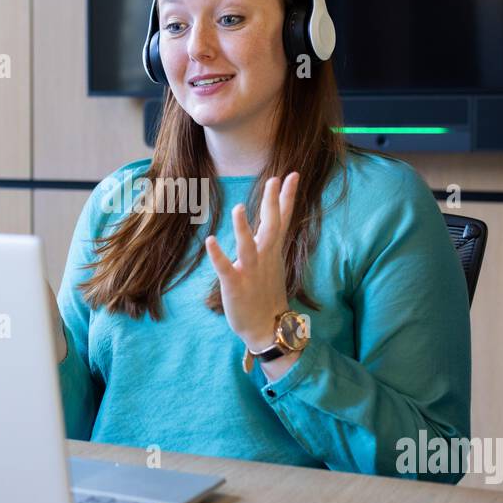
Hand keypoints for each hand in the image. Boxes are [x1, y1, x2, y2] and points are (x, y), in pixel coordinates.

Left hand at [204, 173, 299, 349]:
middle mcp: (264, 257)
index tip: (292, 175)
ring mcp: (250, 271)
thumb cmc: (267, 294)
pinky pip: (225, 268)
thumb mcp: (273, 263)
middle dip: (272, 203)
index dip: (287, 197)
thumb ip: (270, 241)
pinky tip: (210, 242)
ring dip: (243, 228)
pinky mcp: (235, 285)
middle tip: (274, 179)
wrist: (267, 327)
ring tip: (239, 209)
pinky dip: (218, 256)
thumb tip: (270, 220)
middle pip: (271, 226)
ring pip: (248, 246)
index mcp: (272, 251)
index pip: (283, 219)